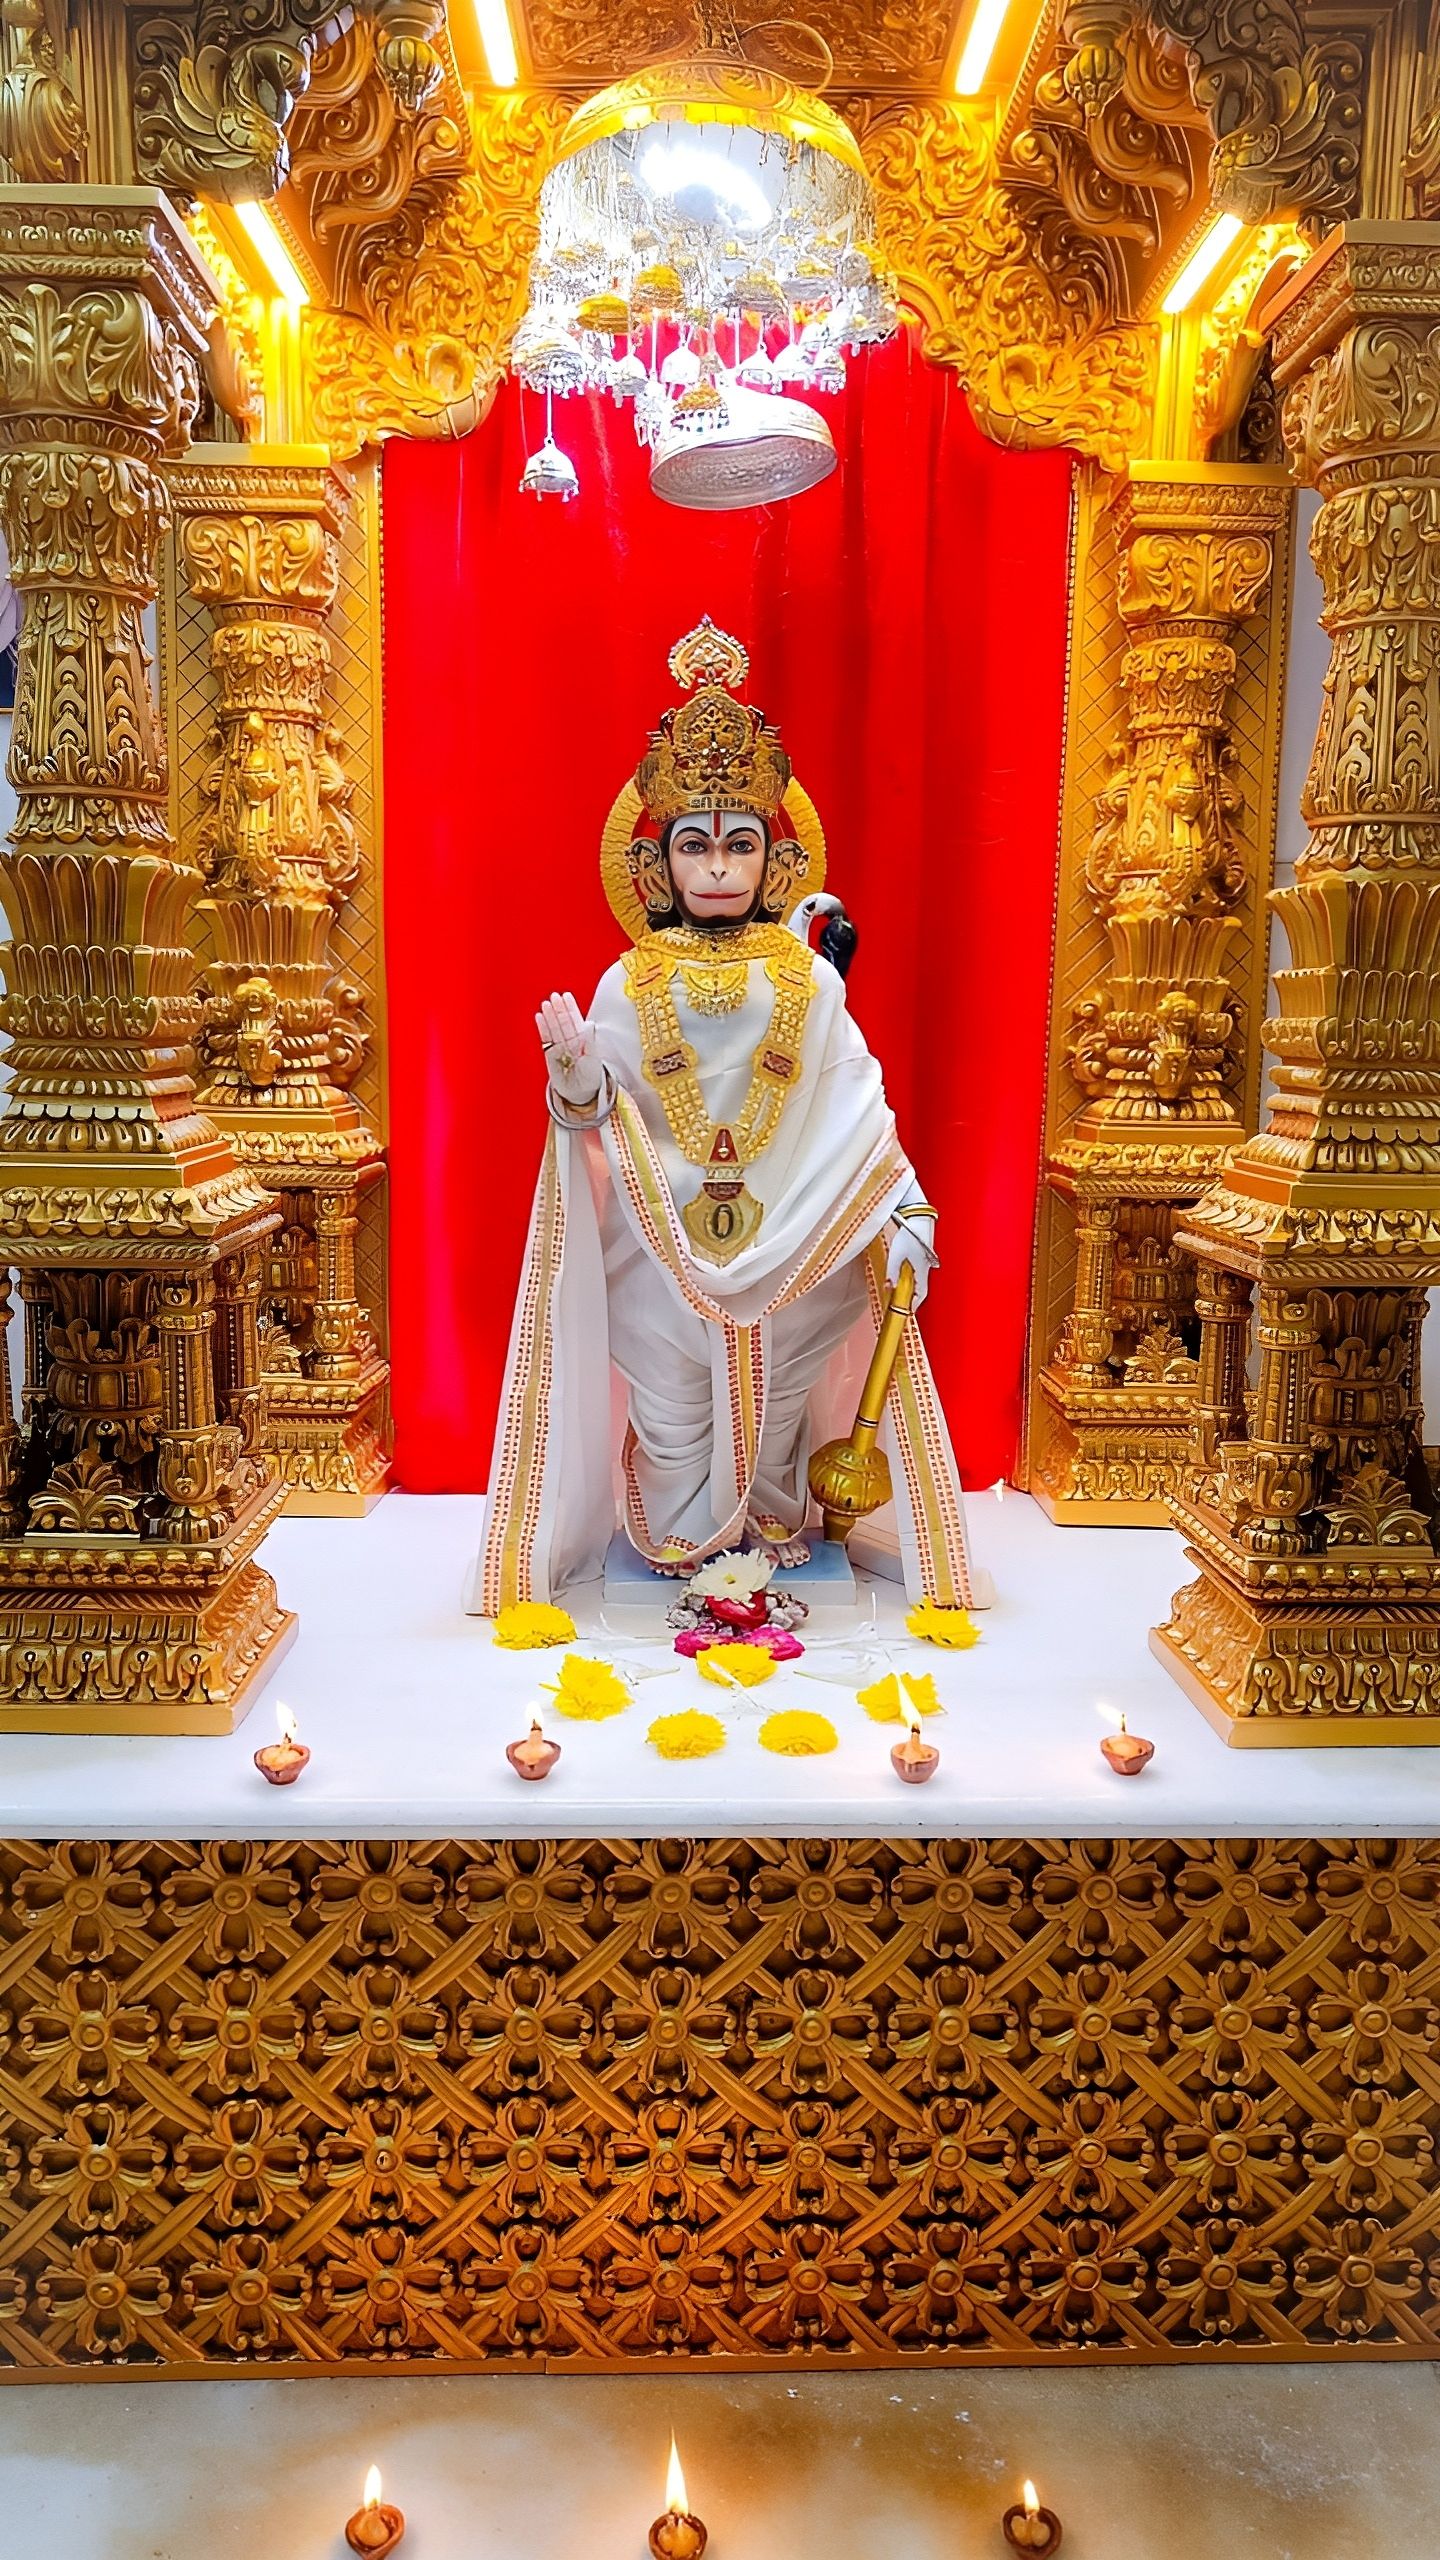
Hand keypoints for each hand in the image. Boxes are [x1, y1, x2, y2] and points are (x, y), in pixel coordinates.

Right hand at [537, 990, 601, 1108]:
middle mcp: (570, 1041)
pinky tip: (539, 1017)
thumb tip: (589, 1023)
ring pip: (554, 1029)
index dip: (571, 1008)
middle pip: (563, 1022)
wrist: (580, 1094)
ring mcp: (559, 1047)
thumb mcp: (593, 1059)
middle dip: (559, 1009)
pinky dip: (543, 1029)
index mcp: (583, 1039)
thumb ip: (590, 1041)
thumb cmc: (590, 1077)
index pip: (576, 1020)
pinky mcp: (549, 1054)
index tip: (566, 996)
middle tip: (554, 996)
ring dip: (550, 1016)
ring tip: (546, 1004)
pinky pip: (546, 1039)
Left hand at [886, 1218, 934, 1309]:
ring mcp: (924, 1263)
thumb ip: (892, 1272)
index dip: (912, 1306)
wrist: (918, 1217)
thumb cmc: (909, 1234)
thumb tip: (889, 1288)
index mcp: (922, 1271)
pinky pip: (917, 1275)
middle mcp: (926, 1269)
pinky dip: (910, 1281)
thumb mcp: (896, 1254)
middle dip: (910, 1301)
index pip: (919, 1296)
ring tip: (898, 1296)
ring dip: (910, 1291)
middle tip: (899, 1307)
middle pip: (920, 1292)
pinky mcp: (921, 1257)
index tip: (904, 1314)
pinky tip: (901, 1280)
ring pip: (918, 1283)